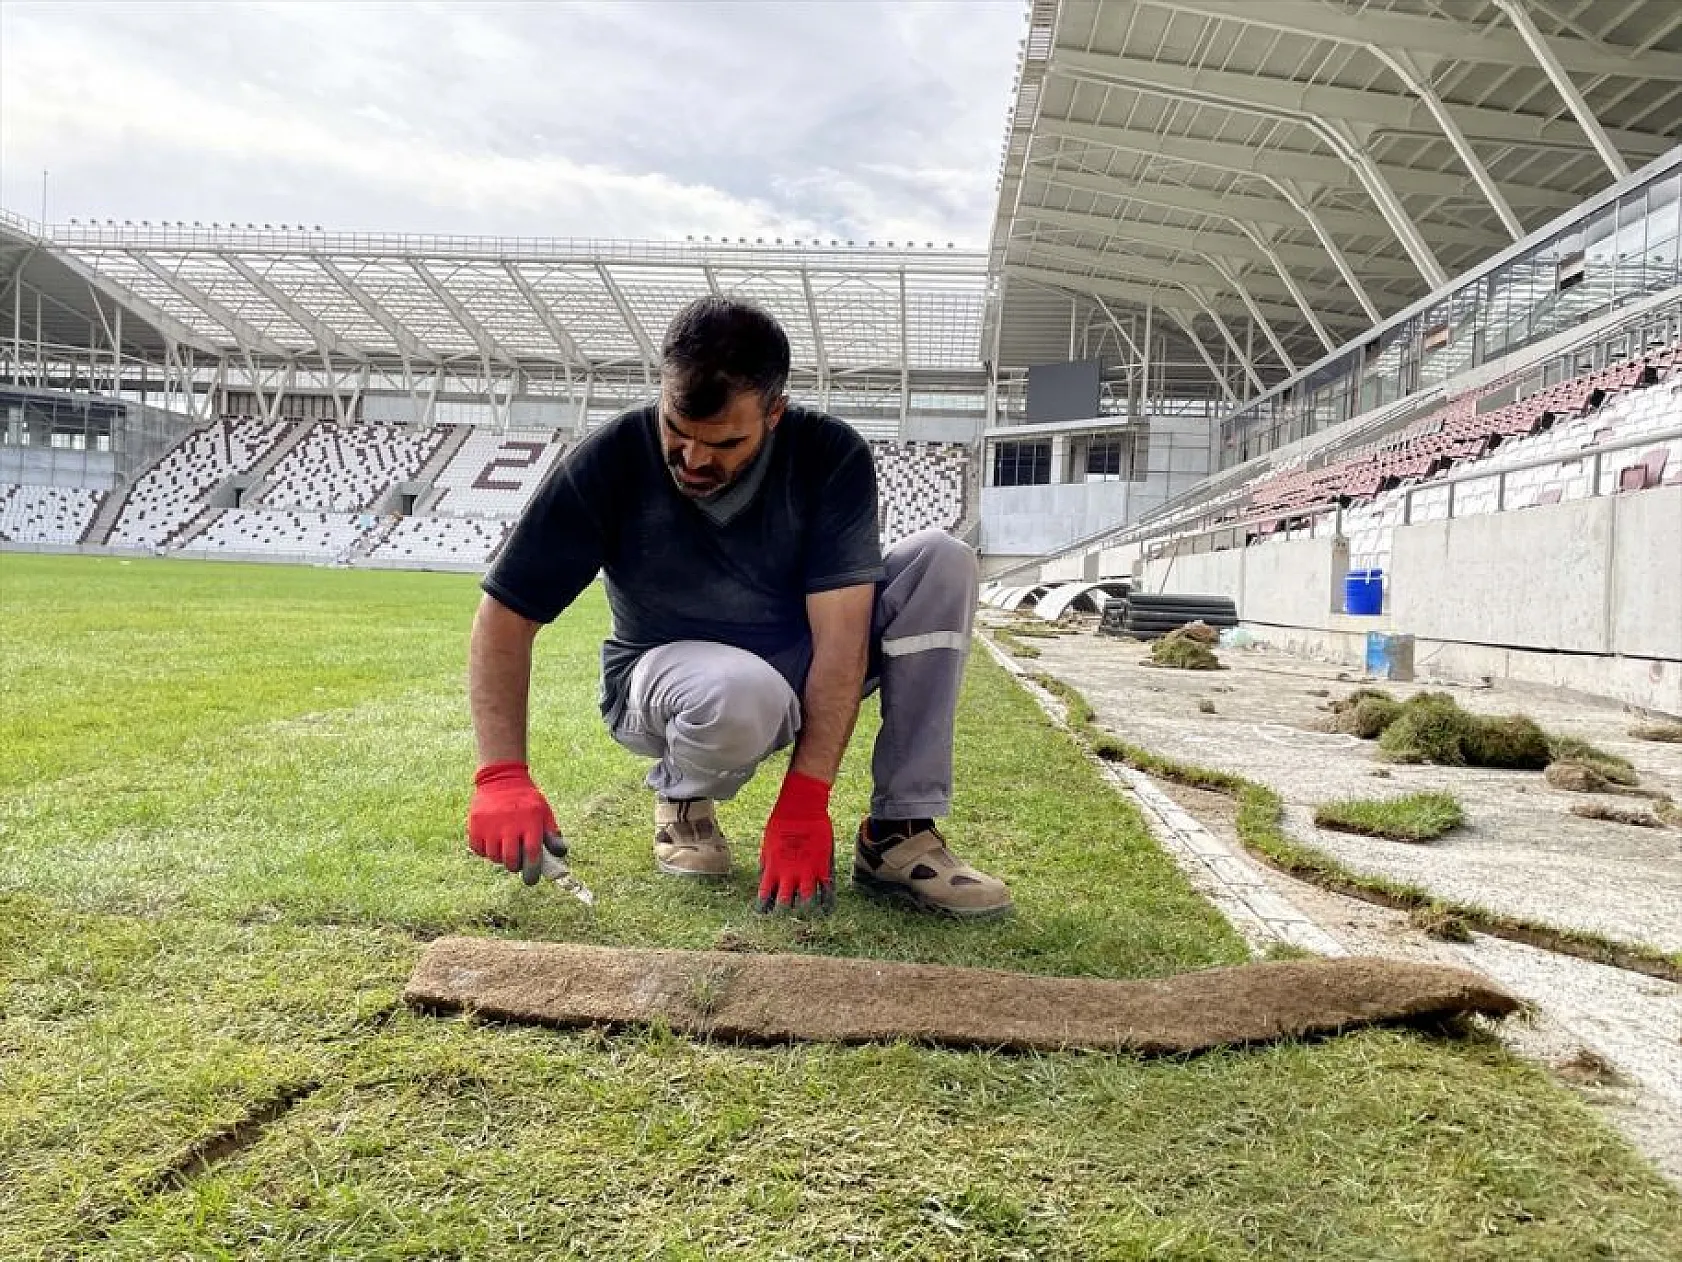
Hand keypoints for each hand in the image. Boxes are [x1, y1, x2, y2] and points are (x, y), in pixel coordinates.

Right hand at [467, 761, 560, 885]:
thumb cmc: (527, 800)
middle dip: (515, 866)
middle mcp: (509, 825)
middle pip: (511, 860)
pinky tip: (492, 841)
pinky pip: (478, 850)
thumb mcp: (544, 813)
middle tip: (517, 863)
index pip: (532, 854)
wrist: (501, 779)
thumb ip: (552, 834)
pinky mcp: (475, 825)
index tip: (531, 879)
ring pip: (494, 857)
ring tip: (505, 846)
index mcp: (530, 822)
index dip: (532, 871)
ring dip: (500, 858)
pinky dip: (485, 850)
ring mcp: (490, 825)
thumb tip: (561, 855)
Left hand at [757, 771, 834, 913]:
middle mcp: (789, 874)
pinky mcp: (823, 867)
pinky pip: (827, 892)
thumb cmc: (781, 823)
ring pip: (806, 902)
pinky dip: (826, 905)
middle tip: (786, 921)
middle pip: (785, 905)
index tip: (764, 916)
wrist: (801, 807)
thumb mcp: (767, 846)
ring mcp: (807, 872)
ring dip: (806, 913)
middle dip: (785, 915)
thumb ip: (766, 865)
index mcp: (772, 869)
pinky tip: (826, 911)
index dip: (764, 910)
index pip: (765, 897)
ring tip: (807, 918)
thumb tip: (763, 879)